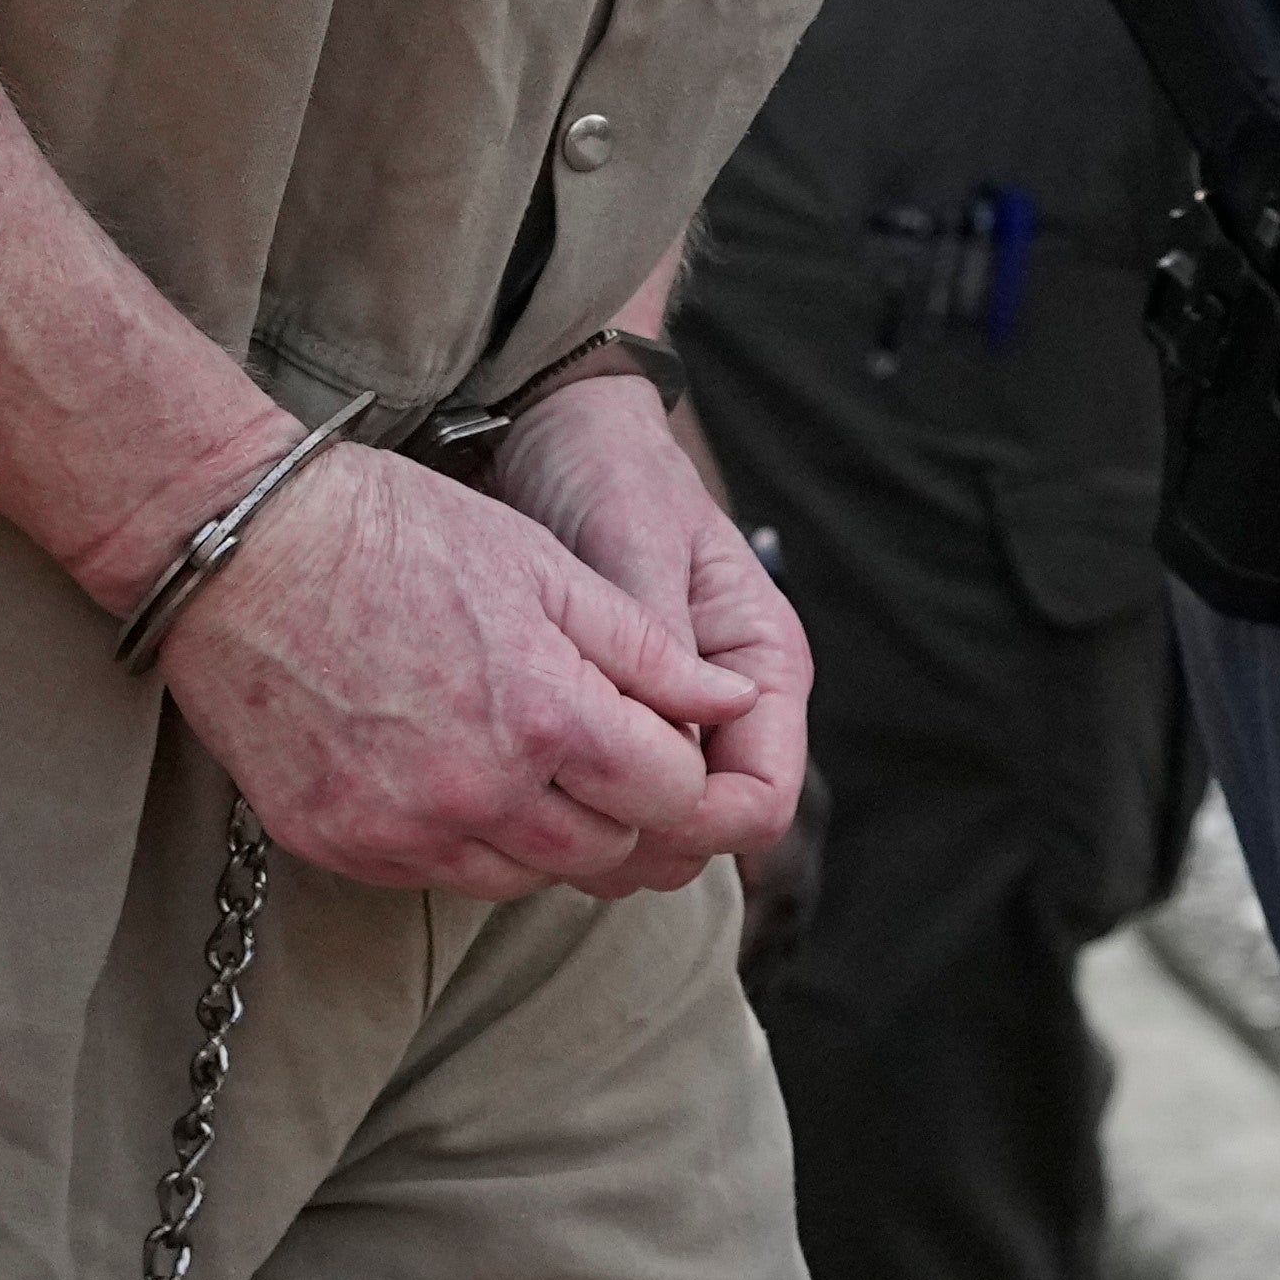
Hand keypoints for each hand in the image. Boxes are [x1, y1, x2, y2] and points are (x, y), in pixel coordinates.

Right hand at [155, 438, 759, 899]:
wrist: (241, 549)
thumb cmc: (397, 532)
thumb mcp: (542, 565)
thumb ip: (647, 650)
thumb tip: (729, 703)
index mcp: (549, 718)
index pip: (671, 799)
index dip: (684, 771)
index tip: (664, 741)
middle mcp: (481, 796)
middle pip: (606, 855)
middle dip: (623, 809)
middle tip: (596, 749)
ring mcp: (403, 832)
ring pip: (525, 878)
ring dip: (545, 832)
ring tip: (519, 754)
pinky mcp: (340, 846)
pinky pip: (437, 877)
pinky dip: (463, 841)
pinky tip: (447, 772)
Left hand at [476, 369, 807, 884]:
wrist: (558, 436)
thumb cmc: (607, 471)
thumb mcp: (635, 538)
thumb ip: (661, 636)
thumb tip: (683, 732)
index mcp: (761, 665)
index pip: (762, 799)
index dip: (698, 823)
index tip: (621, 809)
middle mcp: (730, 708)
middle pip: (712, 835)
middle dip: (646, 843)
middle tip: (556, 819)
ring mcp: (677, 723)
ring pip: (661, 834)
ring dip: (605, 840)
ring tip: (528, 805)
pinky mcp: (621, 725)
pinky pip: (611, 803)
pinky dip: (573, 813)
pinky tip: (517, 793)